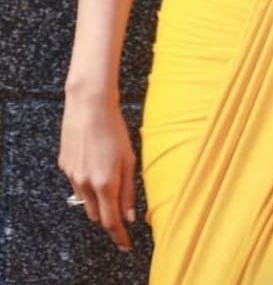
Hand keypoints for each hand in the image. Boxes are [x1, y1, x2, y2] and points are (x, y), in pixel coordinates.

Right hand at [57, 92, 136, 252]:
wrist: (89, 105)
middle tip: (120, 212)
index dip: (119, 235)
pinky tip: (95, 165)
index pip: (111, 221)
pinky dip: (87, 184)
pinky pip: (77, 184)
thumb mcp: (129, 159)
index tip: (125, 244)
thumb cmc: (114, 128)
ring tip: (109, 181)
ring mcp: (72, 176)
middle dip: (108, 217)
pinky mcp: (64, 166)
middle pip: (97, 215)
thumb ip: (129, 189)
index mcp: (105, 183)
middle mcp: (86, 183)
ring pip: (86, 201)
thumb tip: (130, 215)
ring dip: (98, 201)